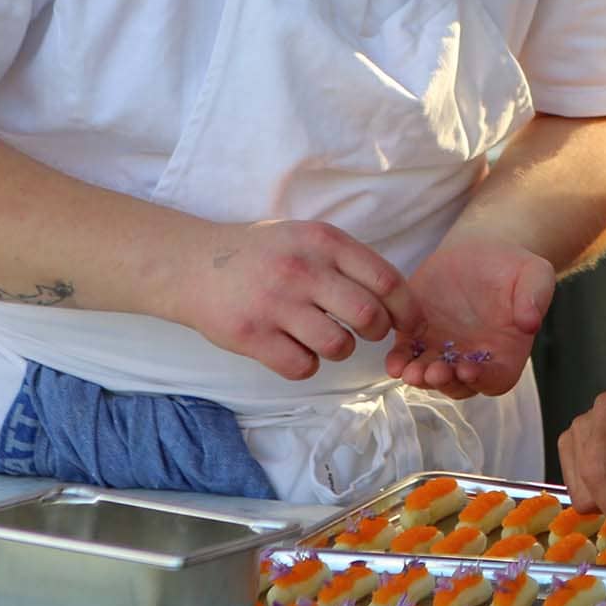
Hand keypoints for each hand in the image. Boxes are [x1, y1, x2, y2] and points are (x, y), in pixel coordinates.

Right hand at [187, 219, 419, 380]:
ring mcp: (276, 304)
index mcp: (323, 242)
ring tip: (325, 338)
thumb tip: (398, 299)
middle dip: (376, 332)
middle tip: (366, 332)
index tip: (411, 325)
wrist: (194, 265)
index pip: (386, 280)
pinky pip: (302, 367)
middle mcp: (303, 270)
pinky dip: (307, 365)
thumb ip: (347, 261)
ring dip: (341, 349)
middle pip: (368, 316)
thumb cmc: (263, 253)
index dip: (407, 309)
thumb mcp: (307, 238)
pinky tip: (296, 350)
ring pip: (339, 346)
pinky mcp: (252, 336)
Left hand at [384, 233, 554, 397]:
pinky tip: (395, 361)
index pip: (495, 379)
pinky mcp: (418, 336)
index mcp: (505, 353)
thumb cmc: (513, 266)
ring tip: (410, 371)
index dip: (483, 380)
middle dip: (445, 382)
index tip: (469, 370)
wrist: (481, 249)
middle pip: (459, 384)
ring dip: (420, 378)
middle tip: (434, 372)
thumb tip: (531, 322)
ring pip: (430, 375)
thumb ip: (535, 297)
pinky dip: (400, 362)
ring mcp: (443, 350)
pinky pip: (407, 355)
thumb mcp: (534, 274)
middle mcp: (473, 359)